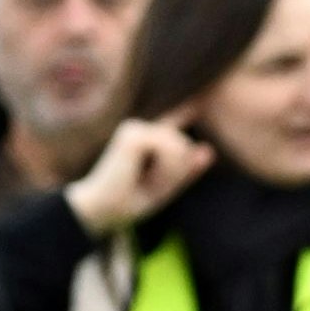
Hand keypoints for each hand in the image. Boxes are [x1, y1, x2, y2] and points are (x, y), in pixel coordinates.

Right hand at [67, 119, 212, 235]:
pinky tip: (142, 175)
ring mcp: (135, 128)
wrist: (101, 208)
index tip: (198, 102)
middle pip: (185, 145)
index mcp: (146, 138)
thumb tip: (208, 150)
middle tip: (148, 185)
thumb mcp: (164, 186)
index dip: (186, 109)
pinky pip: (170, 149)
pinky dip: (165, 169)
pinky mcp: (133, 133)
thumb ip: (186, 169)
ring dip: (170, 172)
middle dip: (176, 171)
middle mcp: (140, 128)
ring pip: (179, 147)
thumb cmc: (129, 200)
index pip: (174, 119)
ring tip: (145, 181)